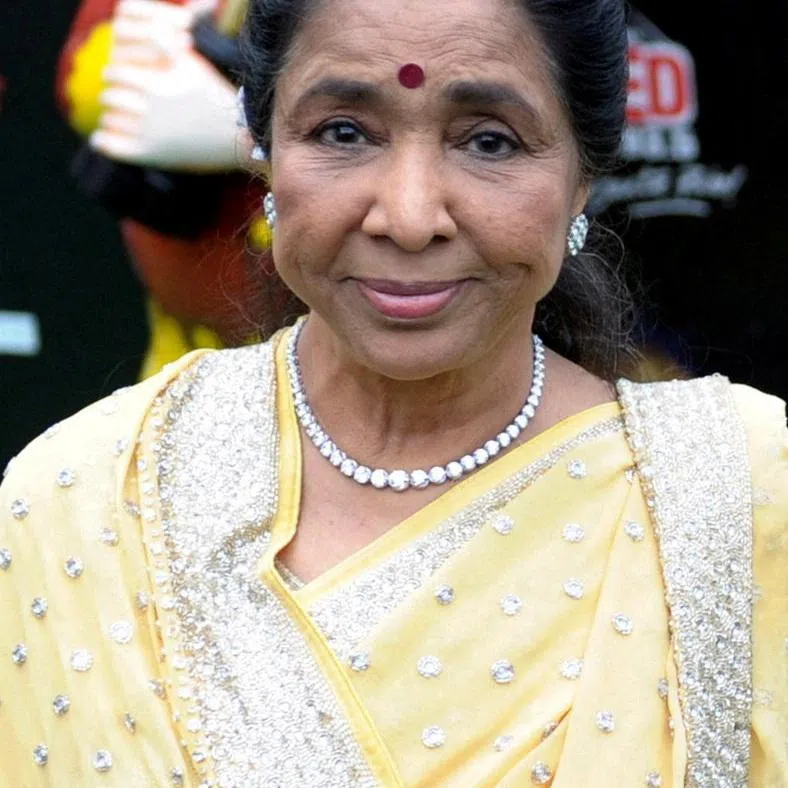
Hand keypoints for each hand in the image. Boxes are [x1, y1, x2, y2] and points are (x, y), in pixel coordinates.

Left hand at [90, 0, 241, 171]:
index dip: (117, 73)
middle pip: (110, 97)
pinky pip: (111, 146)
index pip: (115, 74)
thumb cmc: (214, 96)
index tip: (121, 77)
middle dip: (114, 94)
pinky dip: (104, 140)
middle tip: (118, 96)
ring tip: (118, 116)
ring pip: (109, 120)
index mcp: (153, 85)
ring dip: (112, 116)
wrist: (237, 135)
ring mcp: (148, 135)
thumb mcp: (192, 64)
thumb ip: (164, 44)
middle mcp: (148, 111)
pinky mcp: (150, 155)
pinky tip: (103, 137)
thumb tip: (146, 31)